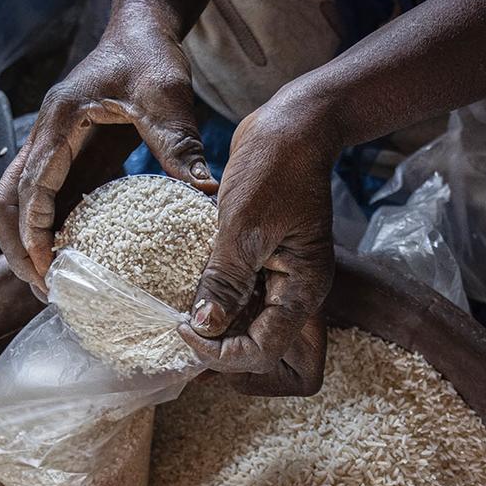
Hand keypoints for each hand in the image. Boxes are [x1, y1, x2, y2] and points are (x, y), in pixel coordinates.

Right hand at [0, 2, 214, 292]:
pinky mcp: (71, 156)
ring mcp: (54, 147)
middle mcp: (46, 136)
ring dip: (27, 242)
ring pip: (20, 202)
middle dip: (17, 246)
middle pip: (7, 200)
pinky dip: (52, 231)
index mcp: (60, 120)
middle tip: (43, 287)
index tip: (44, 266)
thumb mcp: (168, 96)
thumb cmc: (150, 55)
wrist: (143, 28)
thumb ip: (179, 143)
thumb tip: (206, 192)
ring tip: (52, 284)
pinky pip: (50, 200)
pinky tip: (73, 261)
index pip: (30, 184)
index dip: (32, 229)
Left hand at [178, 94, 338, 395]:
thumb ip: (225, 280)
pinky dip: (219, 306)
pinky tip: (189, 299)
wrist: (292, 128)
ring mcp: (282, 279)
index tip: (182, 329)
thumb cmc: (274, 167)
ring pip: (254, 330)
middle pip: (267, 352)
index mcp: (303, 289)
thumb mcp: (243, 225)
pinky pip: (244, 301)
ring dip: (221, 335)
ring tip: (181, 327)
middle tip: (184, 344)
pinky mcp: (266, 264)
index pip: (265, 351)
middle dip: (227, 358)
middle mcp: (297, 292)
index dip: (221, 353)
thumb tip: (203, 328)